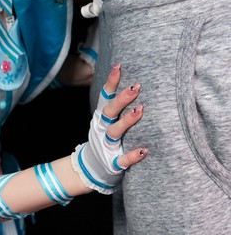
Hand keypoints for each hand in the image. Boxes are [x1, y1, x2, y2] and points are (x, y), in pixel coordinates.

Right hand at [72, 63, 147, 193]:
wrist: (90, 168)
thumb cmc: (105, 138)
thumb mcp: (106, 120)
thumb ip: (115, 103)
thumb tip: (131, 77)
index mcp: (102, 117)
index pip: (106, 96)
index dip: (111, 81)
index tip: (119, 66)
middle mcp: (102, 129)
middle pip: (110, 111)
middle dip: (122, 99)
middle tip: (136, 87)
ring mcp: (106, 145)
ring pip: (114, 132)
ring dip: (126, 121)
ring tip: (140, 110)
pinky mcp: (112, 162)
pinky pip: (122, 159)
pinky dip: (132, 155)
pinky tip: (144, 150)